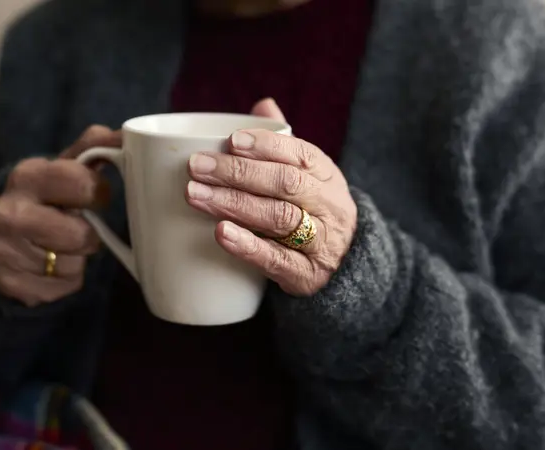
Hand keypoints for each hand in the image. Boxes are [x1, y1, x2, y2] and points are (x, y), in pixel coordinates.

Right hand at [0, 125, 118, 305]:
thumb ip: (96, 147)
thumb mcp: (67, 166)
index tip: (97, 196)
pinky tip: (52, 266)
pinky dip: (66, 281)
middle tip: (80, 224)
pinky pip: (61, 289)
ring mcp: (2, 251)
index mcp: (27, 175)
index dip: (98, 192)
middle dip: (89, 233)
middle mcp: (6, 213)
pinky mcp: (9, 284)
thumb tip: (126, 134)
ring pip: (73, 265)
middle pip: (81, 234)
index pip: (81, 182)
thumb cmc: (48, 195)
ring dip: (78, 259)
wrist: (2, 234)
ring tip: (63, 245)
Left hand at [185, 99, 356, 295]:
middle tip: (196, 167)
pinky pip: (276, 259)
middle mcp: (329, 206)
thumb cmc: (313, 213)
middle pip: (285, 183)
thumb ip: (283, 144)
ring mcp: (322, 242)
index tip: (231, 140)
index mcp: (327, 176)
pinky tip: (222, 233)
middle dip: (237, 172)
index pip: (301, 154)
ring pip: (278, 217)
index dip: (265, 145)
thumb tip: (263, 104)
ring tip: (196, 195)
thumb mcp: (308, 179)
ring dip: (233, 203)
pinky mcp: (307, 275)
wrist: (347, 268)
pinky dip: (247, 245)